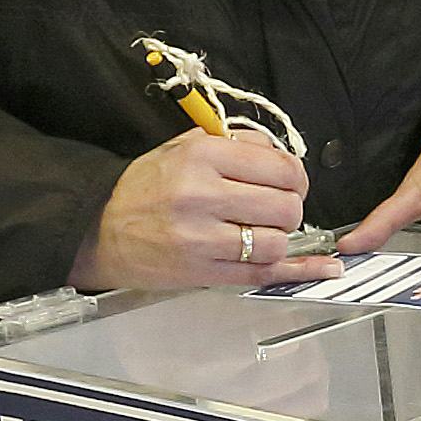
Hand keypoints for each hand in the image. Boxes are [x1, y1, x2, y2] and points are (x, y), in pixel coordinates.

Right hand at [76, 124, 322, 290]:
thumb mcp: (183, 148)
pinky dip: (297, 270)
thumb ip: (234, 146)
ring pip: (278, 242)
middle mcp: (203, 194)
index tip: (292, 183)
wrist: (98, 228)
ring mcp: (203, 237)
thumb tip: (280, 155)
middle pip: (286, 206)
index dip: (297, 177)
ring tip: (263, 233)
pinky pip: (264, 273)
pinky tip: (323, 267)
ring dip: (281, 239)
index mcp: (202, 156)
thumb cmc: (144, 187)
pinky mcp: (202, 271)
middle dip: (291, 209)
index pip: (280, 166)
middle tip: (278, 210)